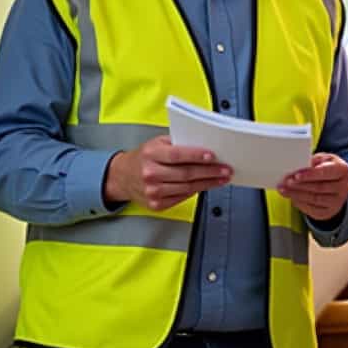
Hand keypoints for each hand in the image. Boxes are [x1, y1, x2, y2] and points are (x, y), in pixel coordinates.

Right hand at [104, 135, 230, 210]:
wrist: (122, 177)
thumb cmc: (143, 157)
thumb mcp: (155, 143)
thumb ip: (176, 143)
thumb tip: (203, 145)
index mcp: (150, 154)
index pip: (177, 155)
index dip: (197, 156)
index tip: (213, 156)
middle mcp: (150, 173)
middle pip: (186, 174)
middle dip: (210, 172)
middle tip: (225, 169)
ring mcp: (153, 191)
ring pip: (187, 188)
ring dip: (208, 183)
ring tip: (221, 179)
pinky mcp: (156, 204)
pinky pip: (182, 197)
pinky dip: (196, 191)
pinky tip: (205, 186)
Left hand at [278, 153, 347, 221]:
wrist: (335, 185)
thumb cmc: (326, 168)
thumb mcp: (323, 159)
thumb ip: (314, 160)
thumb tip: (301, 165)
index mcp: (343, 170)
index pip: (327, 172)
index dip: (311, 174)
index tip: (296, 175)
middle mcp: (343, 187)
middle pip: (319, 187)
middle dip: (300, 185)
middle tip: (286, 182)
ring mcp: (337, 201)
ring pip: (314, 199)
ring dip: (297, 194)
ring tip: (284, 189)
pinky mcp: (329, 211)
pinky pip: (312, 209)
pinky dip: (300, 203)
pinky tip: (291, 197)